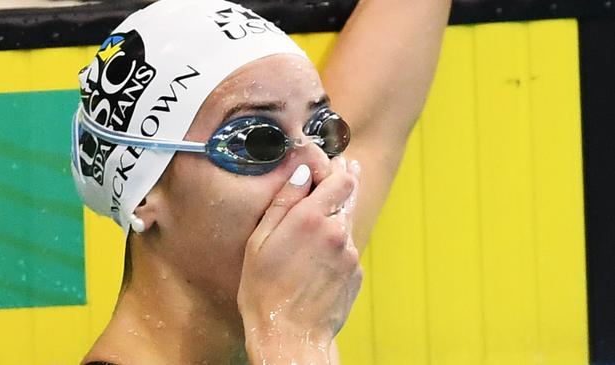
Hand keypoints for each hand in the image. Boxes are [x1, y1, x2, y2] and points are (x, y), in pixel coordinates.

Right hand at [238, 156, 362, 363]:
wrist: (289, 336)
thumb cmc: (264, 290)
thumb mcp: (260, 241)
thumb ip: (284, 201)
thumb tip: (303, 172)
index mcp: (311, 219)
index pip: (341, 178)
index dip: (337, 167)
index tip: (332, 161)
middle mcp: (337, 232)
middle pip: (351, 195)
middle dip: (346, 179)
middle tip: (344, 165)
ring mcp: (350, 254)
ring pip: (348, 223)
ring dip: (338, 215)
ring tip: (322, 217)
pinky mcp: (355, 273)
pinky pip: (347, 249)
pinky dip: (337, 245)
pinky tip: (318, 258)